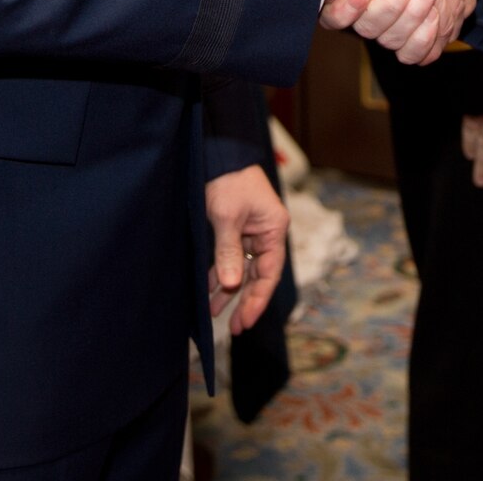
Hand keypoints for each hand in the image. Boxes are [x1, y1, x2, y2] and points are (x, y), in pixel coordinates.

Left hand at [204, 164, 288, 333]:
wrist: (218, 154)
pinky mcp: (235, 231)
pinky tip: (209, 292)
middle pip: (258, 276)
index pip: (269, 273)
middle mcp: (266, 234)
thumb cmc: (228, 181)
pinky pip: (230, 259)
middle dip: (245, 302)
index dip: (258, 300)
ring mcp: (251, 233)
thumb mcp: (227, 218)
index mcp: (274, 230)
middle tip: (235, 328)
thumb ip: (229, 252)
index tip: (245, 321)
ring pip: (243, 270)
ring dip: (229, 291)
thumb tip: (232, 285)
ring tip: (215, 314)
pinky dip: (220, 275)